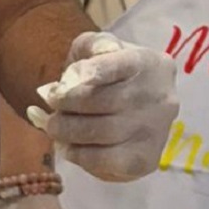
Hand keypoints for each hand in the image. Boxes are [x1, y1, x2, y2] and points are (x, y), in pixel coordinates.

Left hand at [29, 32, 177, 181]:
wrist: (142, 108)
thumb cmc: (113, 73)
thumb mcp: (99, 49)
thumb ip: (87, 48)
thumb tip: (70, 79)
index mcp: (146, 62)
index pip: (116, 65)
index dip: (86, 73)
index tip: (59, 86)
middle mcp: (157, 95)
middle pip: (104, 101)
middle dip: (67, 105)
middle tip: (51, 105)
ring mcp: (155, 130)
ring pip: (103, 132)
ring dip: (68, 131)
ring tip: (54, 127)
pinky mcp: (147, 158)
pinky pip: (107, 161)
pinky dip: (80, 155)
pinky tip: (69, 148)